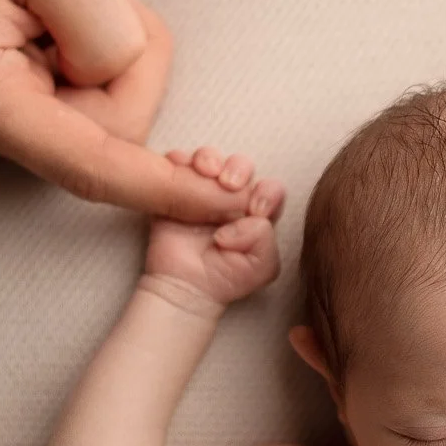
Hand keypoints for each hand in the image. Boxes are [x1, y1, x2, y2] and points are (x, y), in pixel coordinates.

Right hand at [0, 0, 254, 219]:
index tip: (224, 203)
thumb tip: (120, 79)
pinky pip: (58, 99)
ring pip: (85, 115)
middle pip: (101, 131)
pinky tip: (37, 10)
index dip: (167, 188)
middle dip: (122, 60)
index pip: (93, 166)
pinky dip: (71, 54)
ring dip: (95, 50)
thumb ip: (103, 28)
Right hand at [142, 147, 287, 309]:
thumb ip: (266, 239)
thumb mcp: (262, 267)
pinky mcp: (175, 190)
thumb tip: (248, 217)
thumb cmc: (224, 279)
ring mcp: (201, 191)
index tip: (255, 210)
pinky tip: (182, 173)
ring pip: (210, 158)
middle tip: (229, 184)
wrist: (183, 288)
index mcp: (256, 213)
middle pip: (241, 165)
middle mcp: (231, 198)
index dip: (266, 192)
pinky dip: (179, 160)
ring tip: (205, 174)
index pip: (270, 188)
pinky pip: (176, 162)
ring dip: (210, 159)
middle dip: (239, 168)